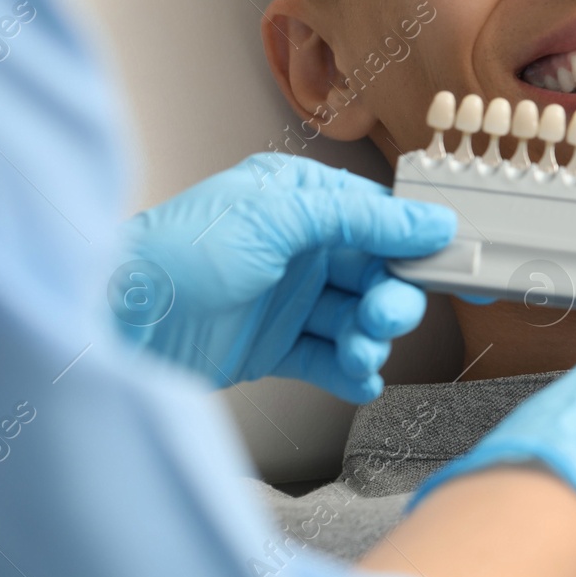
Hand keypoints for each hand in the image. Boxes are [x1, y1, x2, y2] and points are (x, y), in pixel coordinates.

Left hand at [117, 155, 455, 401]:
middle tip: (386, 316)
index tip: (457, 264)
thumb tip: (428, 222)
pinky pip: (329, 356)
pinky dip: (351, 369)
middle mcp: (297, 246)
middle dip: (391, 297)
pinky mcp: (273, 346)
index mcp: (299, 199)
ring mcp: (287, 298)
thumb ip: (360, 219)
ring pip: (357, 317)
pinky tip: (358, 377)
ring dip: (370, 337)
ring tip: (360, 352)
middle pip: (375, 272)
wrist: (117, 324)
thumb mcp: (278, 216)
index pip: (378, 218)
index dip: (418, 243)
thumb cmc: (180, 254)